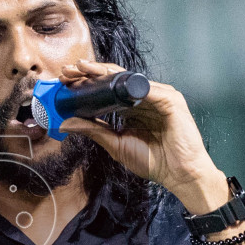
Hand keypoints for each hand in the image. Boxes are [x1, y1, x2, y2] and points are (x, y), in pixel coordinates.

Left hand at [53, 59, 225, 210]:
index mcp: (132, 107)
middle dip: (90, 73)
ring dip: (105, 73)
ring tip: (84, 70)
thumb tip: (65, 123)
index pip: (107, 89)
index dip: (86, 83)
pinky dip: (129, 84)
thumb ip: (93, 131)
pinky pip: (147, 88)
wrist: (179, 174)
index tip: (65, 81)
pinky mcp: (170, 100)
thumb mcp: (116, 145)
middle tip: (68, 70)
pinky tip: (111, 81)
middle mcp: (144, 98)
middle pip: (115, 79)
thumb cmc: (153, 162)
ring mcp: (158, 96)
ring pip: (129, 79)